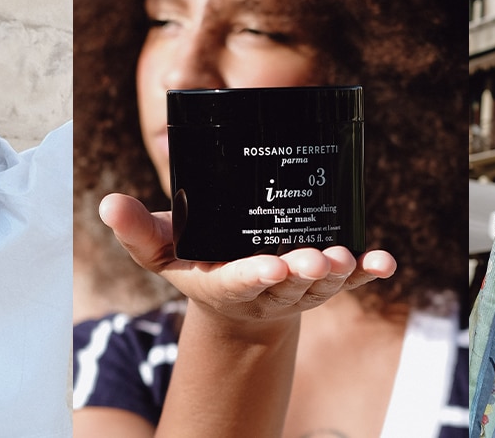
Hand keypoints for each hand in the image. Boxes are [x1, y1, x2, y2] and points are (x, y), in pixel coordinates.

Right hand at [98, 193, 395, 332]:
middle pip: (291, 283)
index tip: (270, 266)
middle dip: (304, 272)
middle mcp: (270, 288)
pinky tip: (385, 262)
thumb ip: (136, 230)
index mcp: (228, 282)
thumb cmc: (197, 260)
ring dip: (339, 271)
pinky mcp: (327, 280)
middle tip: (316, 259)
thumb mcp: (160, 251)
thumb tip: (109, 203)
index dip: (257, 275)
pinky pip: (353, 279)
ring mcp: (302, 286)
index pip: (243, 281)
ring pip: (324, 282)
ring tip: (347, 256)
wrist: (238, 292)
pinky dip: (369, 272)